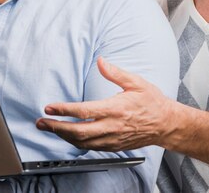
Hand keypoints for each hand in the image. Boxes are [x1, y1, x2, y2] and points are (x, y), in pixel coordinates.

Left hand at [35, 57, 173, 150]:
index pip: (84, 111)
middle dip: (56, 127)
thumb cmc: (152, 102)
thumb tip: (100, 61)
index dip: (64, 110)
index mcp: (115, 108)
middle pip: (78, 131)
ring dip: (63, 136)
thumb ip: (115, 73)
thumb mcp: (136, 82)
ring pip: (82, 142)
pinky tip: (68, 137)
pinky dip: (76, 143)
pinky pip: (91, 147)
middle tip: (41, 122)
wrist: (166, 124)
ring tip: (50, 128)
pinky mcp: (114, 146)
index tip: (50, 107)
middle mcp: (112, 126)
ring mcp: (112, 139)